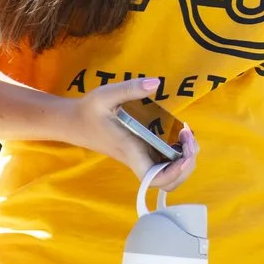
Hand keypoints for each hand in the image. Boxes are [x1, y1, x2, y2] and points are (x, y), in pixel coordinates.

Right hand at [60, 78, 198, 190]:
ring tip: (186, 135)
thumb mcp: (106, 94)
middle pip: (169, 181)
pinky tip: (178, 133)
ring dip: (185, 159)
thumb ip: (130, 88)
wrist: (75, 122)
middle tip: (188, 138)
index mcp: (131, 151)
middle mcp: (138, 159)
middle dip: (187, 164)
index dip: (174, 173)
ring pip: (170, 174)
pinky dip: (179, 153)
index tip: (185, 153)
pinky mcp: (142, 152)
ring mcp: (141, 157)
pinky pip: (165, 162)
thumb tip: (156, 83)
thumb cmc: (89, 111)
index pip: (154, 178)